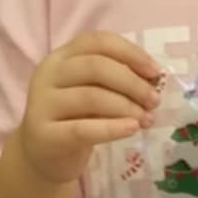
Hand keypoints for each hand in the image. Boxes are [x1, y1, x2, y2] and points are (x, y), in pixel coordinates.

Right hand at [20, 33, 161, 188]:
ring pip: (91, 97)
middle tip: (154, 100)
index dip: (130, 52)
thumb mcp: (91, 91)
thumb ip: (114, 80)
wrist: (42, 156)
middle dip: (132, 82)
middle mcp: (47, 75)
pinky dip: (112, 128)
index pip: (97, 41)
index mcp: (61, 57)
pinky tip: (132, 129)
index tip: (156, 72)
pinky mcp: (45, 135)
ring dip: (127, 106)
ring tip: (147, 119)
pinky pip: (83, 129)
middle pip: (95, 66)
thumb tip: (153, 79)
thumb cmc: (74, 118)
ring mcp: (42, 104)